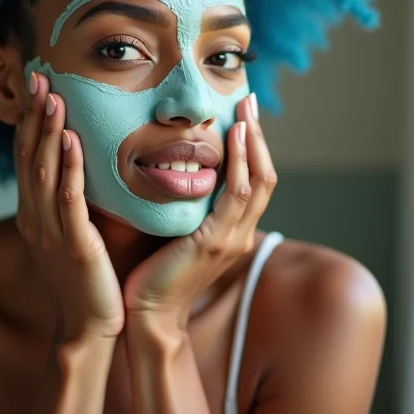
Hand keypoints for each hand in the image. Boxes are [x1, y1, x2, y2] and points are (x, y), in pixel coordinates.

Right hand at [14, 71, 124, 342]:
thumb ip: (70, 196)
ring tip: (53, 99)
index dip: (30, 119)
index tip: (36, 84)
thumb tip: (81, 159)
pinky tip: (74, 141)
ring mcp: (51, 231)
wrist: (90, 326)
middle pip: (28, 156)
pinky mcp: (74, 246)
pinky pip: (69, 200)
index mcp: (34, 211)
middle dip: (33, 116)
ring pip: (44, 173)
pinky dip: (69, 168)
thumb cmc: (87, 276)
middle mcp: (35, 216)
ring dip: (48, 134)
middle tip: (37, 77)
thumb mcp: (71, 229)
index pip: (27, 156)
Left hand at [123, 93, 276, 330]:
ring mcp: (232, 238)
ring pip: (257, 181)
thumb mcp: (180, 232)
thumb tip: (180, 172)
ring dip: (253, 142)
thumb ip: (189, 208)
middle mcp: (240, 233)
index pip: (255, 181)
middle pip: (265, 176)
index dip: (254, 147)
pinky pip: (235, 195)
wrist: (148, 313)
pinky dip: (240, 163)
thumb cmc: (156, 271)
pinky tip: (235, 137)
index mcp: (234, 231)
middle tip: (250, 101)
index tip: (244, 114)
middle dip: (259, 136)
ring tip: (246, 110)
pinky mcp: (215, 242)